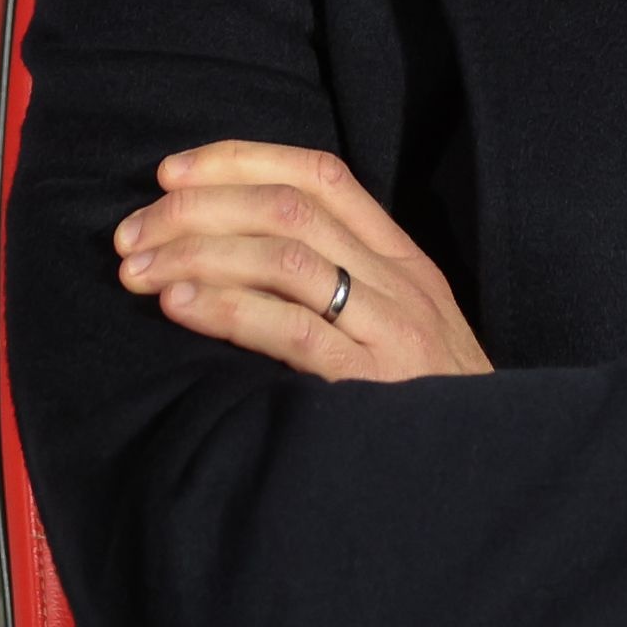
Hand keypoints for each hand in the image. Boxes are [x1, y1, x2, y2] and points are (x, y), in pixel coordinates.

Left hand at [113, 140, 491, 382]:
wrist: (496, 466)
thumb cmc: (427, 403)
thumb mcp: (398, 325)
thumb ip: (339, 285)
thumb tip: (237, 251)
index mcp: (401, 257)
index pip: (320, 176)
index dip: (240, 160)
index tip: (171, 172)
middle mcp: (399, 279)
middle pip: (288, 209)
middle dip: (197, 209)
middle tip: (130, 233)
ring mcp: (390, 327)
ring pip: (285, 256)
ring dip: (197, 254)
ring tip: (137, 271)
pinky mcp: (373, 381)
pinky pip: (293, 329)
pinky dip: (229, 308)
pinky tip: (179, 306)